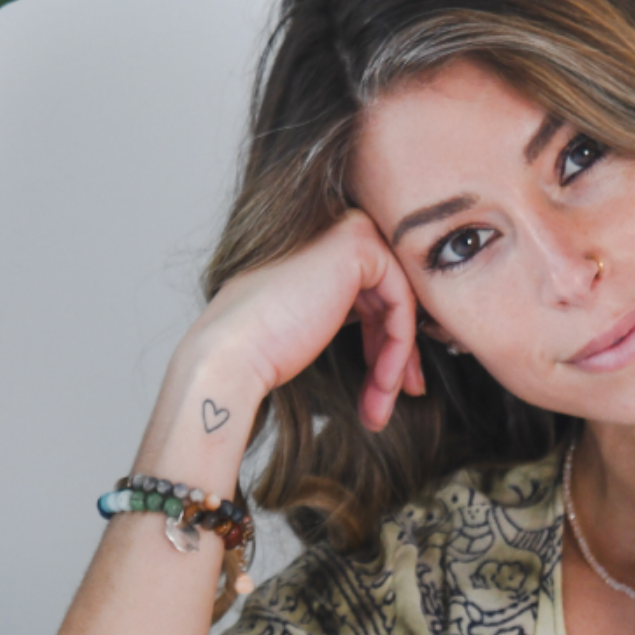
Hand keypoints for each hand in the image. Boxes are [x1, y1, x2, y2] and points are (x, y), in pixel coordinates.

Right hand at [134, 208, 428, 489]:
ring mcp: (346, 229)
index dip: (384, 345)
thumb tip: (397, 341)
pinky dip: (398, 349)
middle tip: (386, 403)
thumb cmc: (260, 349)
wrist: (232, 355)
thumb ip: (348, 314)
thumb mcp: (314, 325)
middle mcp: (333, 226)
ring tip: (379, 407)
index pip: (374, 293)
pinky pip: (402, 303)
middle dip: (395, 357)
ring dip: (394, 363)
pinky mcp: (359, 245)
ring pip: (399, 304)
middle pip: (391, 297)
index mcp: (319, 244)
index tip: (383, 389)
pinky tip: (384, 384)